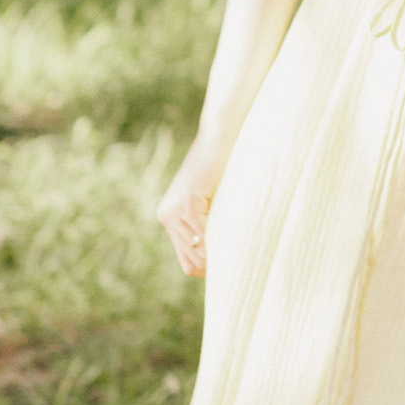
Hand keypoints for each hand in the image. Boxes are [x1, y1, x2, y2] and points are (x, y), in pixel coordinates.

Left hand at [156, 135, 225, 277]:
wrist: (218, 135)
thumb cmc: (220, 163)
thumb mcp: (209, 198)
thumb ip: (207, 220)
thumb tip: (220, 252)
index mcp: (168, 216)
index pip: (187, 261)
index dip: (207, 269)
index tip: (228, 268)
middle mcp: (167, 216)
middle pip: (191, 261)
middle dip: (212, 268)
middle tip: (236, 268)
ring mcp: (176, 210)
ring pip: (197, 251)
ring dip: (217, 257)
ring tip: (238, 258)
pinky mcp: (189, 202)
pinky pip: (204, 234)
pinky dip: (219, 241)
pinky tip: (235, 240)